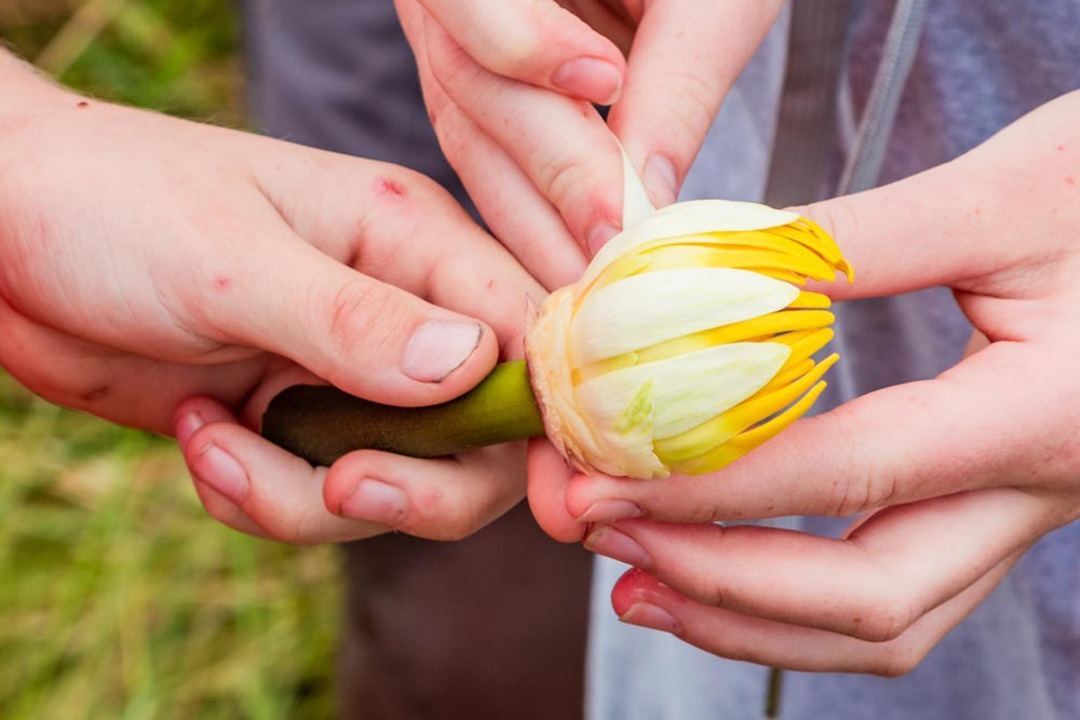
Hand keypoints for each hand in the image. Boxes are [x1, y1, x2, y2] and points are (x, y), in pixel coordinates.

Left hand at [0, 53, 543, 544]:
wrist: (8, 237)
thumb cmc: (115, 207)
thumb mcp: (231, 259)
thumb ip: (354, 319)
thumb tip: (474, 365)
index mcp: (411, 240)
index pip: (525, 332)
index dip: (537, 415)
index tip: (516, 483)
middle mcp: (400, 310)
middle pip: (481, 436)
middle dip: (419, 486)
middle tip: (341, 487)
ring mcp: (350, 374)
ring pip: (400, 482)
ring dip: (307, 496)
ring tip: (212, 442)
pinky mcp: (296, 421)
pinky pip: (321, 498)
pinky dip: (261, 497)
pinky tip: (198, 442)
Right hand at [395, 0, 782, 287]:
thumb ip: (679, 82)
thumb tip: (649, 202)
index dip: (522, 39)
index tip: (607, 84)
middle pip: (466, 79)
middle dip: (545, 170)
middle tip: (609, 250)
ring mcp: (456, 42)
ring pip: (469, 134)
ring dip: (534, 218)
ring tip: (596, 283)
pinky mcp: (480, 89)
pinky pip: (489, 156)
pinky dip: (535, 213)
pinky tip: (577, 262)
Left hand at [528, 90, 1079, 673]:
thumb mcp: (1002, 197)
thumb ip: (855, 240)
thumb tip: (707, 278)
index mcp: (1045, 416)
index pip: (852, 476)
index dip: (714, 485)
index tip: (605, 473)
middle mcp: (1039, 494)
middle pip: (869, 597)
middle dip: (717, 578)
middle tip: (602, 533)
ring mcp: (1020, 517)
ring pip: (883, 623)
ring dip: (746, 616)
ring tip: (634, 580)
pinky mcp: (994, 509)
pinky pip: (892, 592)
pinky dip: (791, 601)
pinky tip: (714, 567)